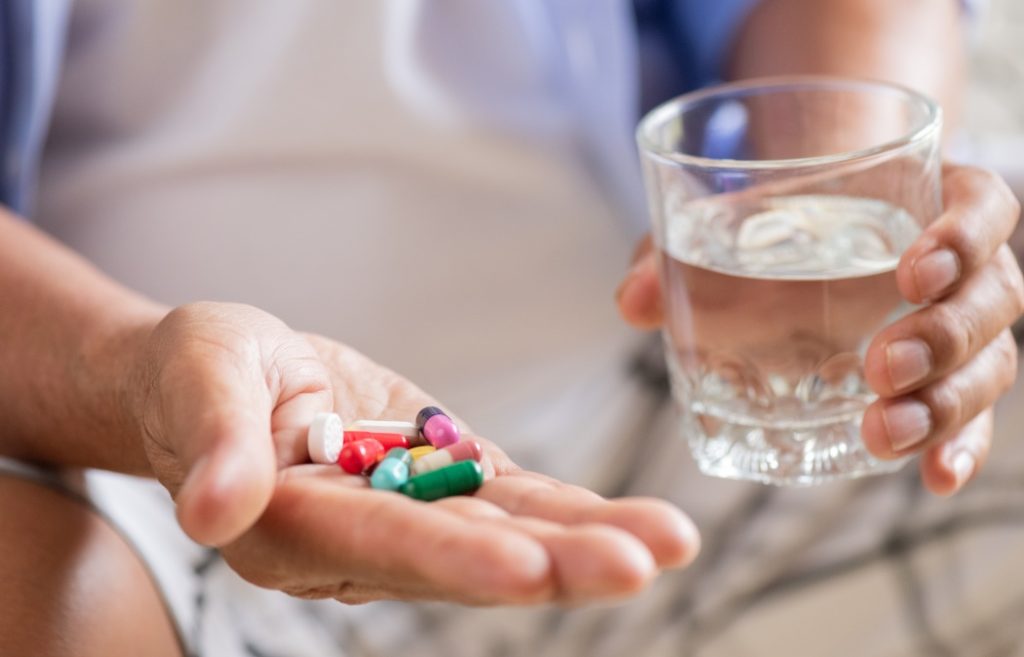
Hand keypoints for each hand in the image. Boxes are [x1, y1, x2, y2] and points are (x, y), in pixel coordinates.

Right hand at [129, 302, 698, 603]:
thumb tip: (213, 514)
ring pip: (506, 531)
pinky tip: (637, 524)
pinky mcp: (441, 479)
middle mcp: (362, 539)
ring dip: (587, 541)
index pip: (380, 543)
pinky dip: (573, 511)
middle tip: (639, 563)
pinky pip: (513, 498)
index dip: (452, 558)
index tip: (527, 570)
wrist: (230, 375)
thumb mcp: (199, 381)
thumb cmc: (195, 373)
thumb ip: (214, 442)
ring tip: (668, 542)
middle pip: (466, 554)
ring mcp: (410, 512)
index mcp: (293, 526)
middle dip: (554, 562)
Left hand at [616, 164, 1023, 495]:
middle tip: (881, 366)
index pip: (982, 206)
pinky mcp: (941, 381)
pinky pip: (970, 416)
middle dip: (944, 336)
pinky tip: (932, 476)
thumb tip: (633, 302)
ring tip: (883, 432)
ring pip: (989, 364)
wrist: (801, 232)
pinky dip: (957, 446)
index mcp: (928, 201)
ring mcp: (958, 327)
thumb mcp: (719, 224)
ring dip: (946, 404)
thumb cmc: (772, 222)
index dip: (964, 236)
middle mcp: (962, 266)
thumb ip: (675, 249)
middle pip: (993, 298)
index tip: (913, 271)